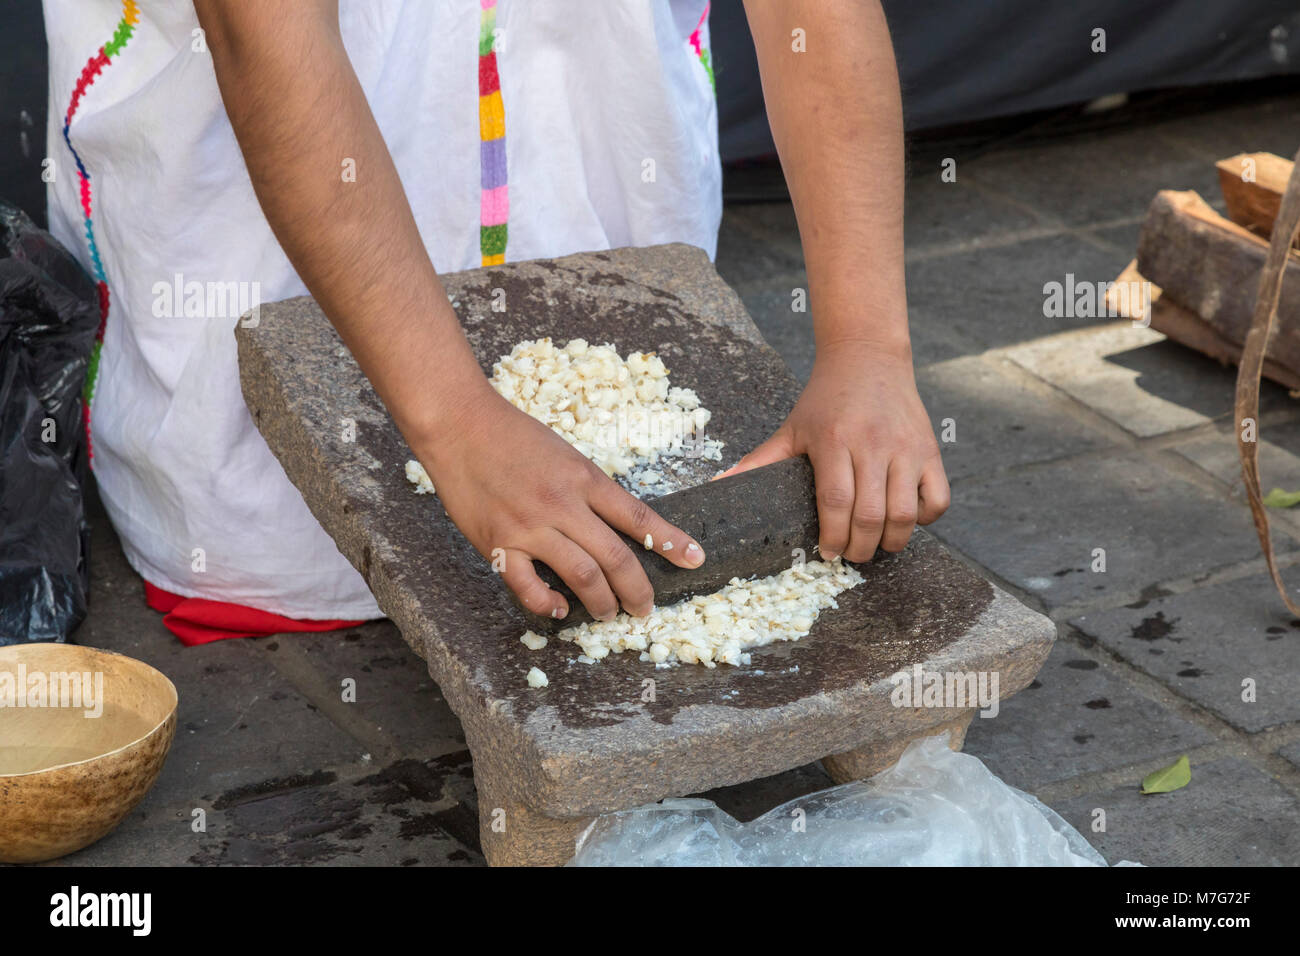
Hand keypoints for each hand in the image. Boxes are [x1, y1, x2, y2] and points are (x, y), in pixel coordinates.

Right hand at [412, 385, 705, 620]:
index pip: (638, 517)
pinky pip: (528, 586)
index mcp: (584, 478)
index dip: (670, 542)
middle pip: (616, 557)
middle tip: (645, 609)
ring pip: (582, 576)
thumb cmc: (512, 436)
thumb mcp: (565, 455)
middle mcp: (563, 504)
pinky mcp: (498, 543)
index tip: (695, 560)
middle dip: (638, 590)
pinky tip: (559, 609)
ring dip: (602, 603)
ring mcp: (530, 526)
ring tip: (608, 613)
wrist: (460, 425)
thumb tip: (614, 527)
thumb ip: (588, 490)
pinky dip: (548, 604)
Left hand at [716, 341, 948, 560]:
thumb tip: (719, 486)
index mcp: (834, 441)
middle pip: (871, 514)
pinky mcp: (930, 450)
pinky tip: (905, 520)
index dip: (833, 535)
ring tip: (876, 545)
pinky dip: (925, 519)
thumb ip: (759, 461)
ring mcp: (907, 448)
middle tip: (850, 555)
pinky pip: (937, 498)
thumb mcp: (791, 428)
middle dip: (859, 548)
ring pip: (905, 512)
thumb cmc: (824, 399)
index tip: (827, 552)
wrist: (868, 357)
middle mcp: (874, 444)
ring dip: (891, 541)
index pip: (836, 501)